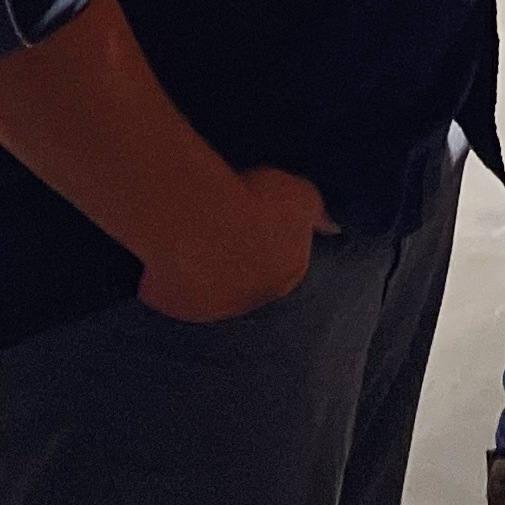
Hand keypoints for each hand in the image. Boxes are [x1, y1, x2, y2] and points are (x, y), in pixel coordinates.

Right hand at [136, 166, 332, 322]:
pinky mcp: (174, 306)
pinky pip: (174, 295)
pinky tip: (170, 259)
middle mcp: (252, 301)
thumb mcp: (302, 195)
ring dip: (208, 279)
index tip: (258, 230)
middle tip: (226, 238)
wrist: (199, 218)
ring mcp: (211, 309)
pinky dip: (172, 282)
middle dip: (242, 269)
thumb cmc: (252, 201)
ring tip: (195, 246)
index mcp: (287, 275)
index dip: (272, 248)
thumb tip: (334, 228)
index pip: (286, 269)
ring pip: (212, 296)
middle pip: (250, 287)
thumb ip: (319, 213)